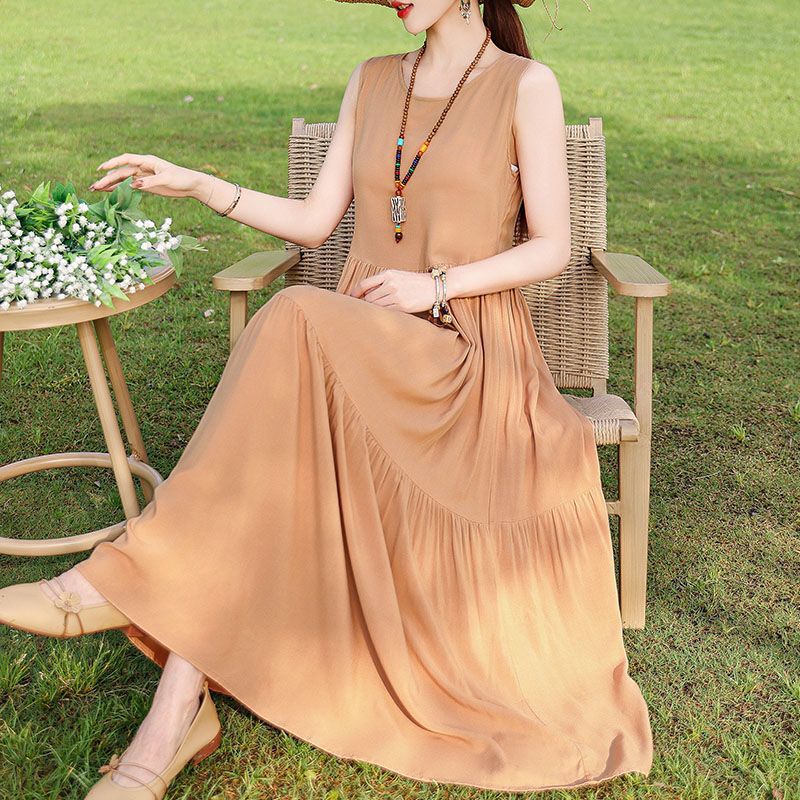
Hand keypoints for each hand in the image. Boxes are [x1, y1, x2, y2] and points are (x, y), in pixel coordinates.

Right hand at [88, 153, 205, 199]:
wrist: (192, 185)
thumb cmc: (181, 178)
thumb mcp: (166, 179)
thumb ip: (149, 182)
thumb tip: (132, 185)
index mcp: (147, 161)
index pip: (126, 160)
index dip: (113, 163)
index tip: (101, 169)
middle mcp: (143, 167)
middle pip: (121, 172)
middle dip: (107, 178)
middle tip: (94, 186)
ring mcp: (143, 176)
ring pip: (123, 180)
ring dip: (111, 184)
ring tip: (96, 189)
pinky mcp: (146, 186)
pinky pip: (130, 186)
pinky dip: (120, 189)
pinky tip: (110, 192)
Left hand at [349, 269, 438, 313]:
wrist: (435, 287)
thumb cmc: (417, 282)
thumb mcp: (398, 276)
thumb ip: (383, 282)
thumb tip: (367, 293)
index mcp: (388, 274)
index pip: (364, 284)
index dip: (354, 292)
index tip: (350, 298)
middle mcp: (391, 284)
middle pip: (369, 297)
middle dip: (364, 304)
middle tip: (361, 309)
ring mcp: (396, 295)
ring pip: (376, 306)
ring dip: (373, 310)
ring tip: (373, 312)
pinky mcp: (402, 306)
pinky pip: (386, 311)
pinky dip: (383, 313)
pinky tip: (384, 314)